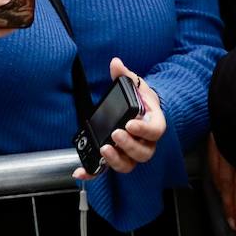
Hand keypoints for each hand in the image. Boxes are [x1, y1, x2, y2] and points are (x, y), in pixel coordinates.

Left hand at [72, 58, 166, 179]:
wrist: (143, 111)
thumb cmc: (142, 101)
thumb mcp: (137, 85)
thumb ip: (125, 76)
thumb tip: (115, 63)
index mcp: (154, 123)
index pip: (155, 131)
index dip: (144, 130)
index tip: (130, 124)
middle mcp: (146, 142)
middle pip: (143, 152)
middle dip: (128, 145)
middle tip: (115, 134)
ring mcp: (132, 153)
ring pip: (129, 164)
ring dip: (116, 160)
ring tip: (104, 149)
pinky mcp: (119, 158)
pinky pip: (108, 170)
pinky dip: (94, 173)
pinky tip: (81, 171)